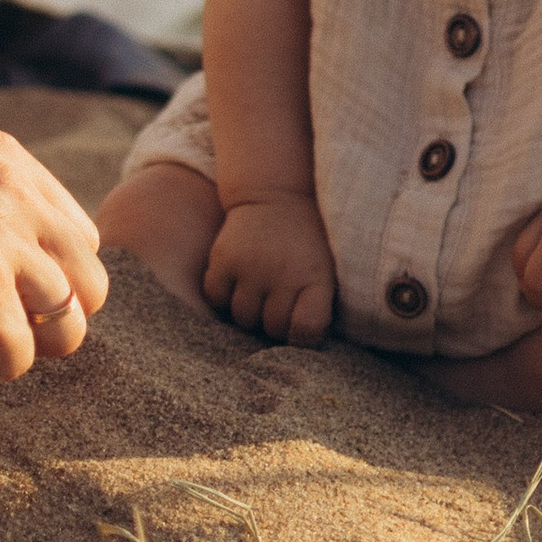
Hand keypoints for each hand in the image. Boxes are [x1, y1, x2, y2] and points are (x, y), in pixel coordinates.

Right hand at [202, 190, 335, 344]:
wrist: (277, 194)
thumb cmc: (305, 243)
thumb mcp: (325, 271)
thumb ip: (317, 309)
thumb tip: (301, 346)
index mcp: (315, 277)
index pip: (306, 329)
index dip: (302, 337)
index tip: (299, 328)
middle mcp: (283, 273)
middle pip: (272, 327)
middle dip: (274, 323)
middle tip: (277, 303)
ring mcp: (251, 265)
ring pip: (242, 317)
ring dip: (249, 312)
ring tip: (258, 293)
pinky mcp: (223, 257)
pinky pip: (216, 297)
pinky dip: (222, 296)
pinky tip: (236, 283)